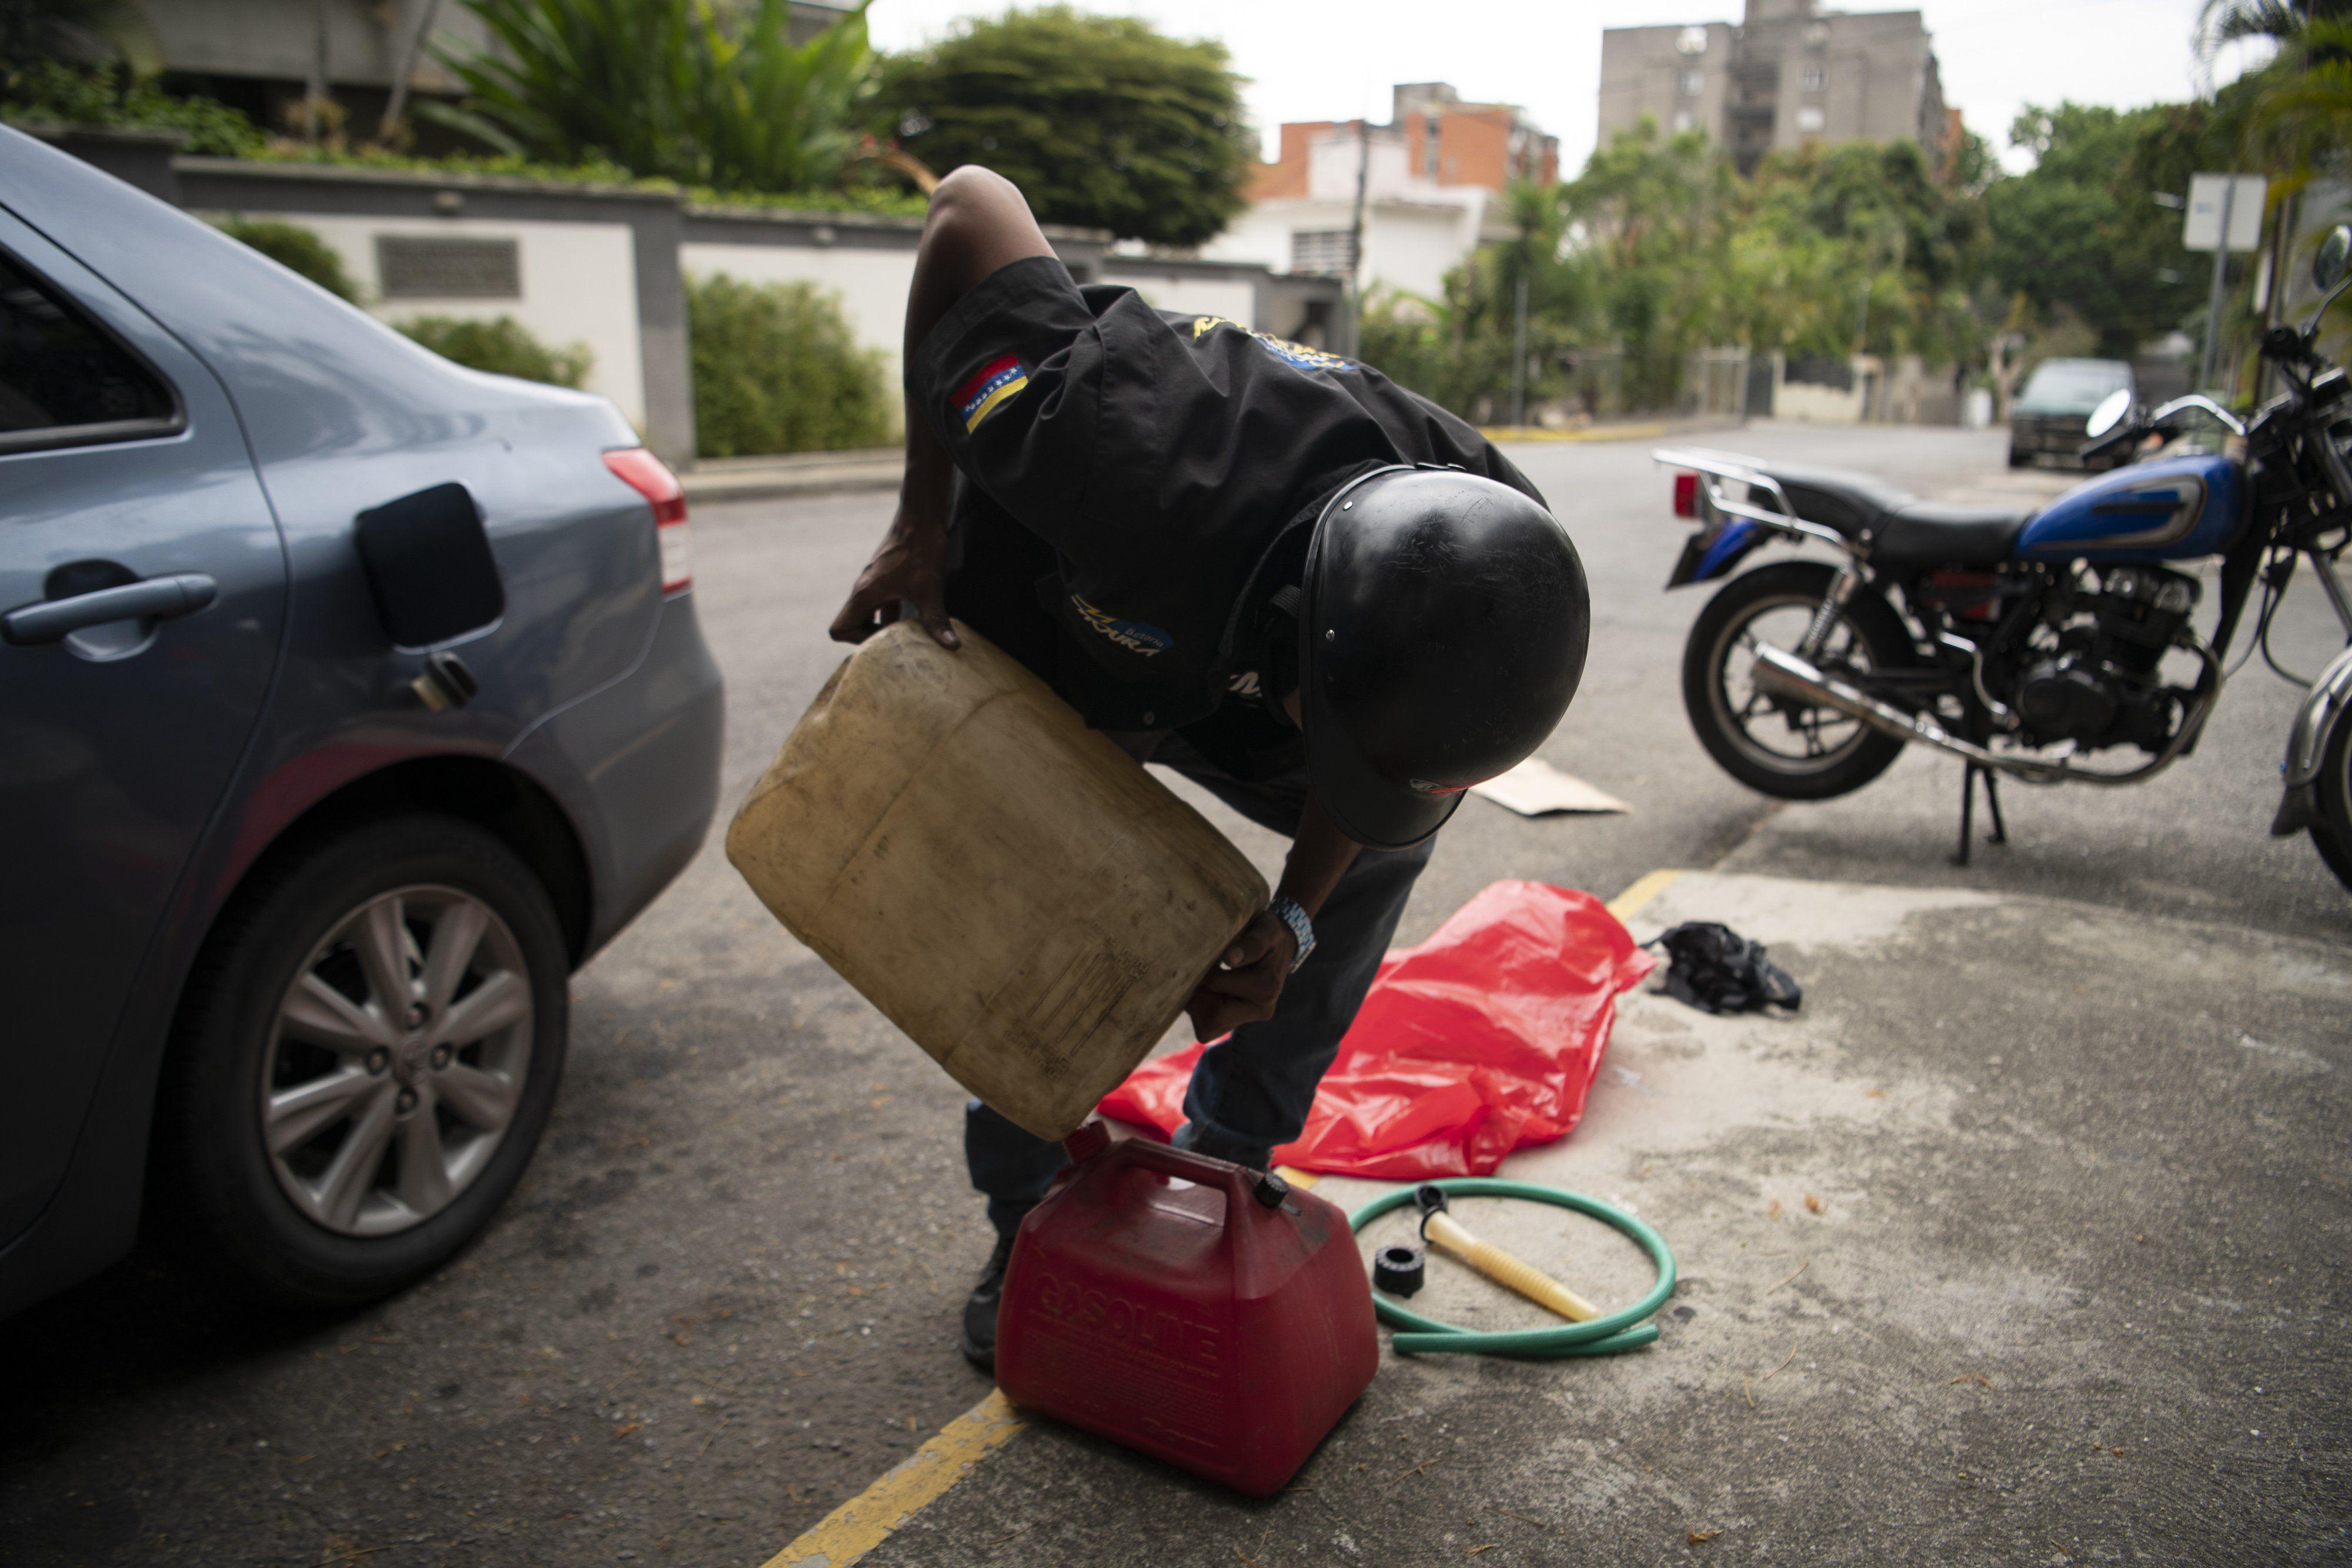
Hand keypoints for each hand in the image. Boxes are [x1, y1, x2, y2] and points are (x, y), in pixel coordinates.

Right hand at [829, 501, 958, 647]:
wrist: (921, 516)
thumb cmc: (921, 550)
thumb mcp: (929, 589)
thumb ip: (936, 620)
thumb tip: (953, 647)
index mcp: (864, 594)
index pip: (838, 629)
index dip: (857, 642)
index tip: (885, 641)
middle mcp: (863, 590)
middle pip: (851, 624)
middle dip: (870, 639)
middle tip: (897, 645)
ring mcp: (873, 583)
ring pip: (868, 614)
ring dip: (883, 627)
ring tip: (908, 638)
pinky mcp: (886, 578)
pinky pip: (881, 603)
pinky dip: (894, 614)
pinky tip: (917, 621)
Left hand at [1184, 908, 1297, 1041]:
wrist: (1280, 948)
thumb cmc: (1269, 934)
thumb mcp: (1266, 929)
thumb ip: (1253, 943)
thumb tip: (1231, 957)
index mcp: (1266, 986)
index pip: (1216, 986)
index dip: (1201, 973)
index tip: (1202, 955)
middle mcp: (1261, 1008)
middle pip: (1212, 1020)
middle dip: (1197, 996)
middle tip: (1195, 973)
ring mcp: (1249, 1018)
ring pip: (1208, 1028)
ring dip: (1197, 1005)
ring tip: (1201, 979)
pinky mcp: (1239, 1021)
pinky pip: (1209, 1028)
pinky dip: (1200, 1010)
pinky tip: (1205, 989)